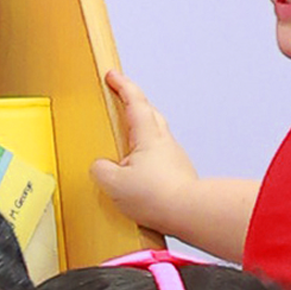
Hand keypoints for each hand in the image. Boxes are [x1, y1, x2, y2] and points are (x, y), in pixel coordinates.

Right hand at [89, 68, 197, 234]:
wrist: (190, 215)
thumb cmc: (159, 197)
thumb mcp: (113, 183)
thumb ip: (100, 170)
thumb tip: (100, 167)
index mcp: (148, 137)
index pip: (134, 102)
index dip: (122, 86)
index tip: (113, 75)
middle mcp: (164, 144)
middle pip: (150, 114)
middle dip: (134, 104)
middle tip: (120, 100)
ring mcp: (174, 160)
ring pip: (155, 136)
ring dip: (139, 133)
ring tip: (123, 142)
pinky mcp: (177, 176)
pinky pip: (157, 159)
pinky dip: (145, 157)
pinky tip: (136, 171)